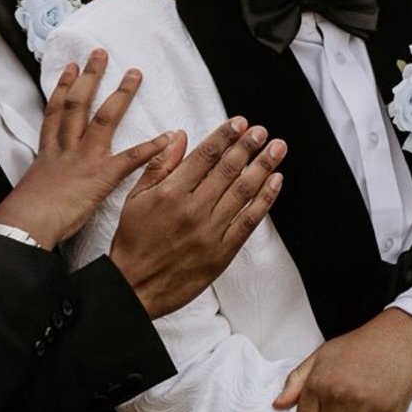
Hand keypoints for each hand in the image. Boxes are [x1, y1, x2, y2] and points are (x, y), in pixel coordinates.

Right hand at [0, 51, 167, 247]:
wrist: (24, 226)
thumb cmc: (24, 217)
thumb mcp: (31, 191)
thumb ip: (43, 180)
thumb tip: (46, 181)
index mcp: (48, 153)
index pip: (55, 112)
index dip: (63, 87)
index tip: (71, 67)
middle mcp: (65, 149)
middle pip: (77, 104)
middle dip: (90, 76)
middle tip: (100, 54)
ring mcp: (83, 159)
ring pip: (103, 119)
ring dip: (121, 95)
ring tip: (134, 74)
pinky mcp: (100, 177)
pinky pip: (130, 158)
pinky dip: (149, 147)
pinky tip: (165, 136)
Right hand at [109, 118, 284, 317]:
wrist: (136, 287)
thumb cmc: (133, 243)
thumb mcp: (135, 199)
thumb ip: (159, 166)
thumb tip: (179, 137)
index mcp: (171, 193)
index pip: (205, 156)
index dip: (225, 136)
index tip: (240, 123)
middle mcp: (194, 209)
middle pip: (228, 169)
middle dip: (249, 146)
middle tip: (262, 132)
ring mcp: (211, 230)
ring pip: (243, 191)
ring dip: (264, 166)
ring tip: (277, 148)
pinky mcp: (223, 251)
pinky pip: (249, 221)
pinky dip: (265, 200)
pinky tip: (275, 182)